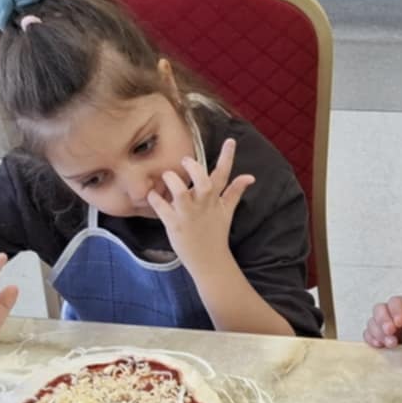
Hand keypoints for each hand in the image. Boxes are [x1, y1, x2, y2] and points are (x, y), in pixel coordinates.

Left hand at [148, 137, 255, 268]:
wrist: (209, 261)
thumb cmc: (216, 234)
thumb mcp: (227, 211)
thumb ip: (235, 191)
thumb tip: (250, 177)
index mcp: (216, 200)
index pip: (224, 175)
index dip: (227, 157)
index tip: (230, 140)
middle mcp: (203, 206)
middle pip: (204, 183)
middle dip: (195, 169)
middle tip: (185, 160)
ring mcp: (189, 216)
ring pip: (182, 194)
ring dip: (173, 181)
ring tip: (167, 176)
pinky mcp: (175, 226)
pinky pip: (163, 210)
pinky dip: (156, 200)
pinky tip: (151, 194)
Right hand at [364, 295, 401, 348]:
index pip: (395, 302)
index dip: (395, 310)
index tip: (400, 322)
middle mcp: (393, 314)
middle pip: (379, 310)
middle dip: (383, 321)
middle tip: (390, 332)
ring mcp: (386, 327)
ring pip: (372, 323)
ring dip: (378, 333)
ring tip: (391, 343)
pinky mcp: (381, 339)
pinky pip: (369, 336)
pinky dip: (371, 340)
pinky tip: (379, 345)